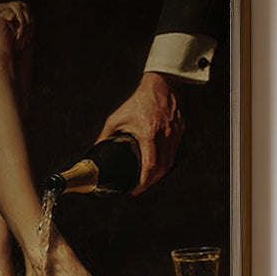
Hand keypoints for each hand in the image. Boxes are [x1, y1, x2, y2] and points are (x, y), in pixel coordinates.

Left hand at [0, 0, 32, 49]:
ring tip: (22, 47)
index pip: (22, 22)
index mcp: (15, 5)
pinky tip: (25, 43)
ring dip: (28, 37)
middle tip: (19, 48)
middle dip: (25, 37)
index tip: (16, 43)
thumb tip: (12, 16)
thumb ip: (3, 14)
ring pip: (31, 25)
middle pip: (28, 24)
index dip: (21, 34)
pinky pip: (32, 25)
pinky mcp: (28, 14)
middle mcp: (23, 5)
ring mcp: (26, 9)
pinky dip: (29, 34)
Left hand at [96, 72, 181, 193]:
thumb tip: (95, 150)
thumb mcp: (117, 118)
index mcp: (148, 133)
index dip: (143, 182)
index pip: (150, 165)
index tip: (136, 190)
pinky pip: (176, 153)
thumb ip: (105, 136)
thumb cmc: (139, 101)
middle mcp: (164, 136)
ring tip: (148, 179)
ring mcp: (175, 133)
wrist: (160, 85)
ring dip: (160, 174)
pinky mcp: (181, 131)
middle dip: (150, 182)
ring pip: (170, 163)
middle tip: (140, 187)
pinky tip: (159, 166)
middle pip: (161, 169)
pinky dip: (167, 163)